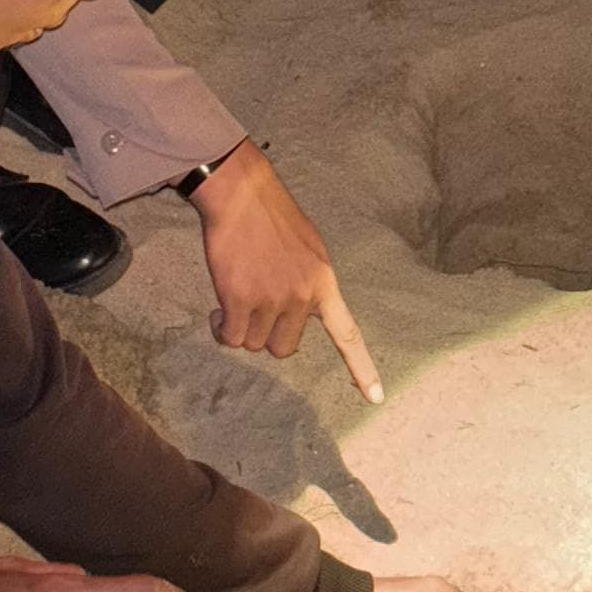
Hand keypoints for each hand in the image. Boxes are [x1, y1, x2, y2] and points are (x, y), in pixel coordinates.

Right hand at [192, 141, 384, 401]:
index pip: (347, 334)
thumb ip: (307, 284)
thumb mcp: (308, 248)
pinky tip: (216, 311)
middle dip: (266, 336)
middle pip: (283, 349)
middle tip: (254, 310)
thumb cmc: (271, 217)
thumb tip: (294, 314)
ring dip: (239, 328)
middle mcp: (302, 296)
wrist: (242, 194)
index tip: (375, 397)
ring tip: (235, 298)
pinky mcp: (240, 299)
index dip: (360, 368)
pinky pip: (230, 336)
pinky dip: (220, 329)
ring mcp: (272, 299)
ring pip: (253, 343)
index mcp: (324, 283)